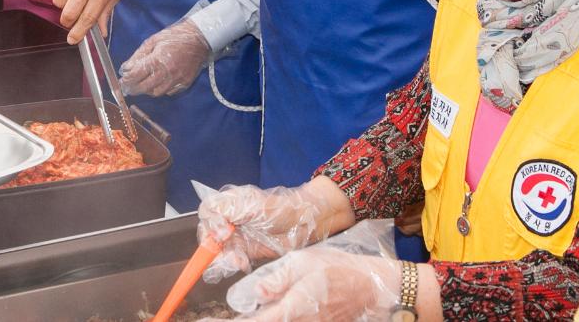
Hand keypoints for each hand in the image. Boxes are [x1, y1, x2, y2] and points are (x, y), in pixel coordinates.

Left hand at [119, 18, 209, 96]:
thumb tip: (126, 68)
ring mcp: (177, 79)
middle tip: (128, 87)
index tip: (122, 81)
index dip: (127, 80)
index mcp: (157, 59)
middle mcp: (167, 72)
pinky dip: (161, 89)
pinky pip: (169, 92)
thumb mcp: (153, 41)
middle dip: (133, 89)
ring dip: (147, 90)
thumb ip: (139, 55)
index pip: (137, 75)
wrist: (199, 39)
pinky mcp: (185, 83)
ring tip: (143, 84)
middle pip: (145, 88)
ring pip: (156, 93)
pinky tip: (158, 83)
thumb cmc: (174, 37)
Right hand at [198, 178, 356, 282]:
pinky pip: (232, 258)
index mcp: (231, 202)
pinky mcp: (247, 249)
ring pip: (219, 248)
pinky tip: (243, 263)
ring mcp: (238, 234)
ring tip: (239, 261)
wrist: (305, 223)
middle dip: (215, 246)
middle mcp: (231, 218)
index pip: (207, 213)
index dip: (209, 224)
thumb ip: (230, 209)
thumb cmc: (283, 208)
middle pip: (210, 232)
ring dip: (225, 257)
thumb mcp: (255, 206)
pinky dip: (234, 263)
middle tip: (227, 254)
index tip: (221, 234)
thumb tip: (214, 223)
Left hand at [222, 247, 401, 321]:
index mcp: (292, 309)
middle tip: (211, 319)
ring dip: (257, 317)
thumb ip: (278, 279)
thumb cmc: (339, 270)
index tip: (207, 321)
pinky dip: (270, 317)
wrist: (372, 288)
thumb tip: (256, 293)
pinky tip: (264, 309)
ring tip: (229, 315)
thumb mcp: (305, 263)